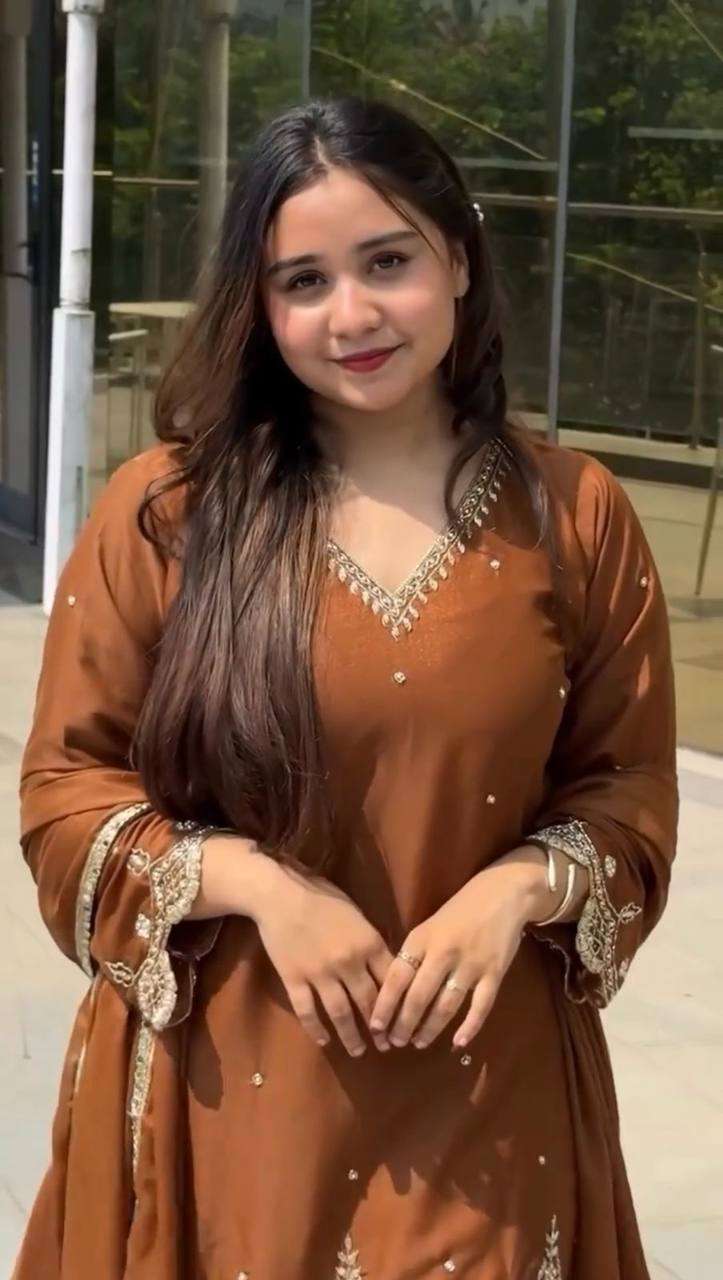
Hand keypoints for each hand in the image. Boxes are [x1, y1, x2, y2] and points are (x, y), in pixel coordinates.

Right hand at [252, 861, 395, 1056]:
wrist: (280, 893)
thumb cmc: (322, 896)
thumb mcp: (356, 914)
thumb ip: (371, 941)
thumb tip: (385, 965)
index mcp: (368, 943)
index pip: (390, 981)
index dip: (399, 1004)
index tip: (404, 1021)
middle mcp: (348, 962)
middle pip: (369, 1002)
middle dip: (379, 1027)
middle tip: (386, 1045)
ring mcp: (320, 973)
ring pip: (341, 1013)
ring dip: (352, 1036)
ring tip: (359, 1052)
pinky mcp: (295, 979)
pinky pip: (308, 1011)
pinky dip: (317, 1029)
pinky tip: (324, 1041)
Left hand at [369, 850, 546, 1050]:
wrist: (503, 893)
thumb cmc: (460, 910)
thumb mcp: (429, 926)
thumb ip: (414, 954)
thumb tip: (393, 991)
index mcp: (422, 938)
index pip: (397, 977)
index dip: (384, 1005)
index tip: (375, 1027)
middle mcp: (444, 951)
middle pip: (419, 996)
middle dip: (404, 1024)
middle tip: (395, 1042)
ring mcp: (471, 963)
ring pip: (446, 1005)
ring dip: (430, 1028)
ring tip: (418, 1043)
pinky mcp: (495, 972)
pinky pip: (481, 1006)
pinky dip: (469, 1027)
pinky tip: (458, 1043)